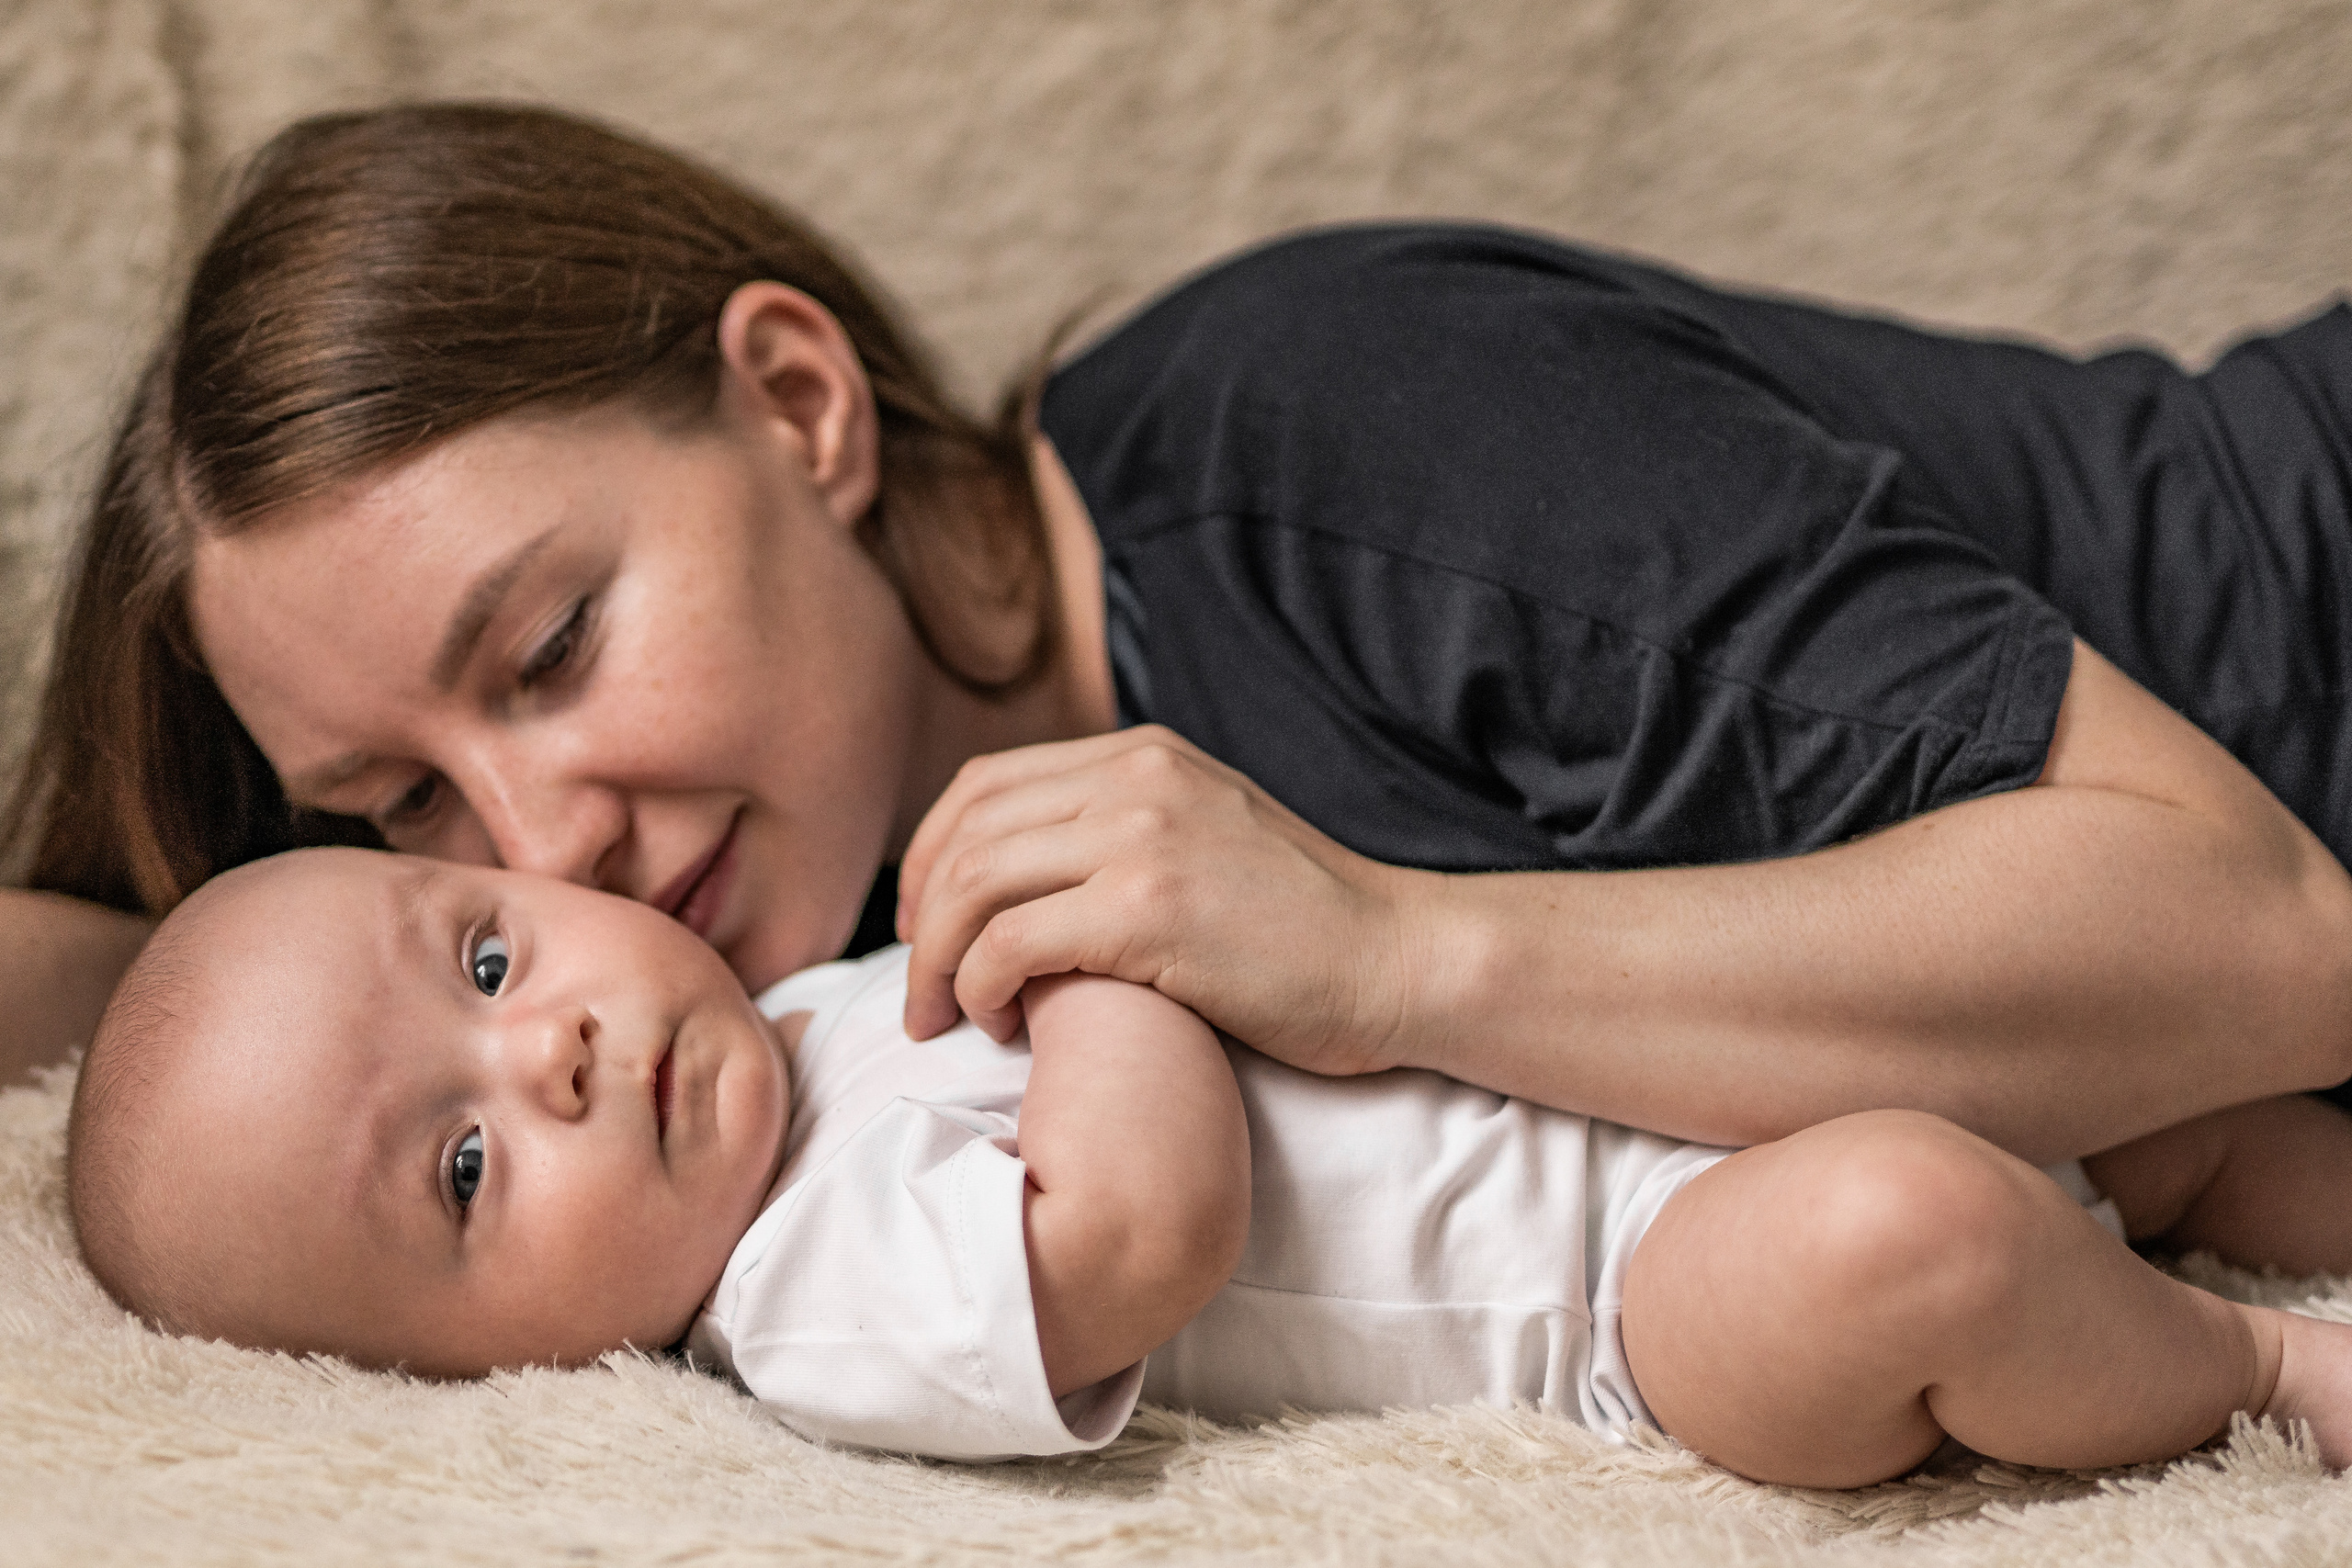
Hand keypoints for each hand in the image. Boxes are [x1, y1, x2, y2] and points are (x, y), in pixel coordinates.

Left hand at [897, 725, 1428, 1074]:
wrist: (1399, 961)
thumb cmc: (1306, 931)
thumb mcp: (1208, 840)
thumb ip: (1126, 835)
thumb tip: (1025, 883)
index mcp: (1143, 757)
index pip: (986, 787)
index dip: (930, 857)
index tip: (924, 927)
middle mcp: (1134, 779)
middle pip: (965, 832)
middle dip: (919, 917)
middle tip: (919, 990)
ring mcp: (1142, 837)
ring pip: (972, 883)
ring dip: (937, 961)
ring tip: (944, 1019)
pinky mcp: (1149, 907)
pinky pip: (1009, 941)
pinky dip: (980, 986)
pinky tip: (1002, 1024)